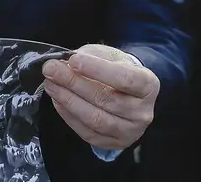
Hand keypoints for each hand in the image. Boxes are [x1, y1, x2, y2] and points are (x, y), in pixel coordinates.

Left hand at [41, 43, 159, 150]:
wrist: (131, 94)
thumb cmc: (119, 70)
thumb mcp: (111, 56)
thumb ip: (91, 57)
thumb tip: (66, 63)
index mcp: (148, 85)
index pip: (124, 78)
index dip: (97, 69)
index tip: (73, 60)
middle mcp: (143, 112)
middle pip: (106, 99)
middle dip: (74, 83)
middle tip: (52, 70)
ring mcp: (130, 131)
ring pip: (95, 119)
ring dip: (68, 101)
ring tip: (51, 85)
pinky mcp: (114, 144)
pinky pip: (88, 132)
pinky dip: (69, 116)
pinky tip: (58, 101)